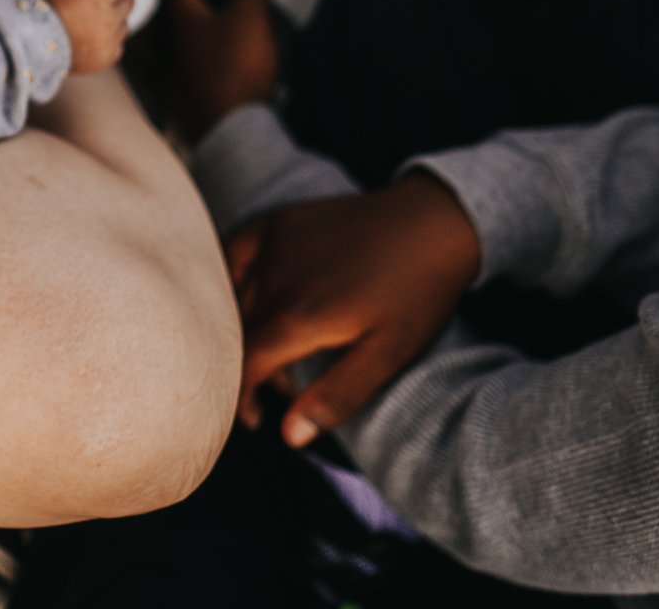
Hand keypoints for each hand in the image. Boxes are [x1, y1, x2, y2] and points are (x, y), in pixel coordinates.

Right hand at [44, 0, 144, 75]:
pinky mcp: (108, 58)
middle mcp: (108, 19)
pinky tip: (87, 38)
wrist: (33, 46)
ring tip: (85, 22)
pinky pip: (117, 43)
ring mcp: (110, 41)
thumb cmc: (47, 8)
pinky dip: (107, 38)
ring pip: (124, 22)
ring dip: (112, 18)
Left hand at [159, 0, 276, 138]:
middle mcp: (156, 35)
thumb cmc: (237, 71)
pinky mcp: (164, 92)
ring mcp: (156, 66)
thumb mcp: (252, 16)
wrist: (228, 136)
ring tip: (223, 30)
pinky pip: (171, 59)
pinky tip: (214, 61)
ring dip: (194, 21)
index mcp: (173, 12)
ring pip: (169, 29)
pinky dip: (190, 50)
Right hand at [227, 175, 481, 447]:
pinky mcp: (277, 222)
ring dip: (243, 330)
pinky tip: (243, 296)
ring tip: (276, 348)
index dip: (242, 398)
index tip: (257, 420)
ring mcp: (273, 245)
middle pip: (236, 335)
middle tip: (281, 386)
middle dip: (249, 368)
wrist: (433, 222)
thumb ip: (336, 395)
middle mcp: (275, 279)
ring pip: (232, 297)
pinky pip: (231, 251)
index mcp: (299, 318)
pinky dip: (225, 278)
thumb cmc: (416, 295)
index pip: (245, 365)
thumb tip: (289, 436)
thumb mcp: (388, 355)